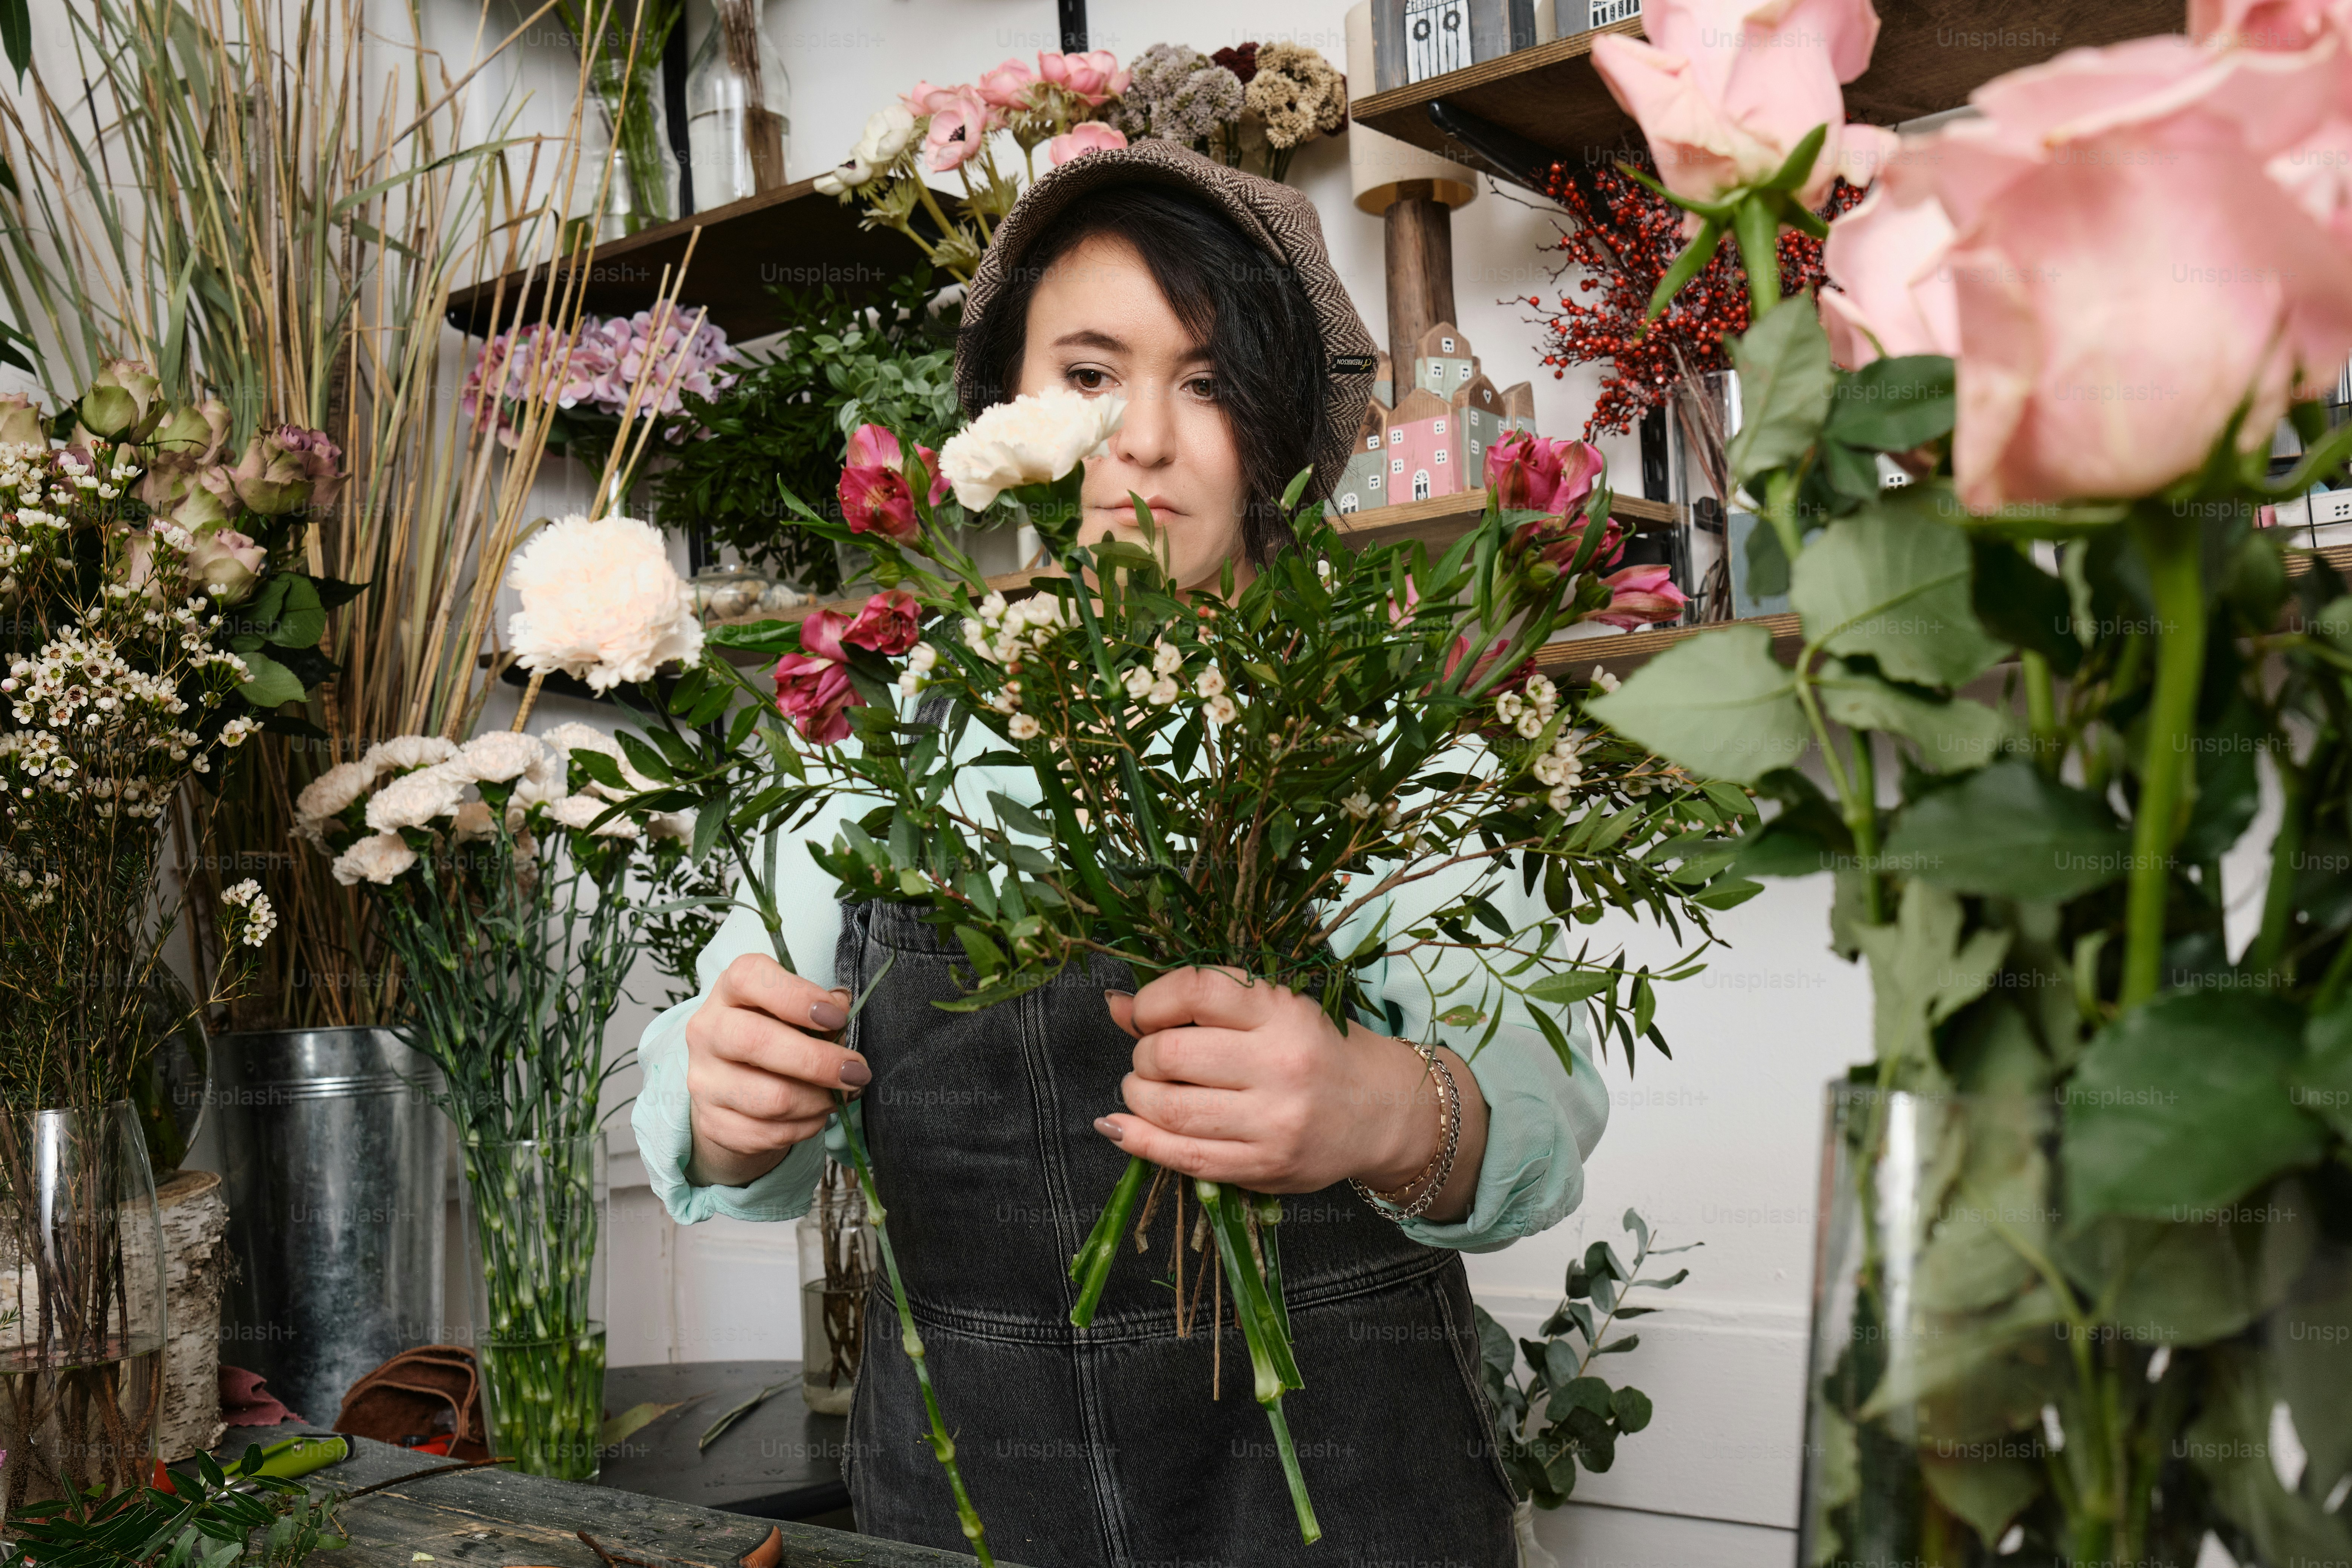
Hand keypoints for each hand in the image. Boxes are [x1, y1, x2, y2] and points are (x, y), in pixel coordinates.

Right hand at [683, 954, 866, 1188]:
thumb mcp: (795, 1011)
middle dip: (819, 1061)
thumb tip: (843, 1008)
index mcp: (728, 991)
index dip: (797, 996)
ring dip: (819, 1101)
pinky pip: (768, 1133)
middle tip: (856, 1071)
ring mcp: (704, 1080)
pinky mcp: (712, 1122)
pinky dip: (805, 1127)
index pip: (748, 978)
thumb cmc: (776, 1035)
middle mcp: (707, 1031)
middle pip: (757, 1042)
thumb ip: (820, 1007)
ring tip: (839, 1095)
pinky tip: (816, 1115)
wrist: (735, 1085)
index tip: (837, 1017)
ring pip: (771, 1098)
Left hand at [1097, 968, 1487, 1218]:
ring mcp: (1274, 1121)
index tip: (1146, 1015)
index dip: (1151, 1001)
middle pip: (1170, 1054)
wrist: (1381, 1110)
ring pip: (1168, 1108)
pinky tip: (1120, 1127)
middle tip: (1154, 1060)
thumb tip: (1116, 1004)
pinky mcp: (1265, 1167)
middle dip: (1144, 1056)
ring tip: (1146, 1090)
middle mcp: (1281, 1064)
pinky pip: (1181, 1157)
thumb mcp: (1270, 1011)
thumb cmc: (1316, 1052)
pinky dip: (1137, 1141)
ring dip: (1137, 1096)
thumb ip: (1196, 1005)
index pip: (1195, 989)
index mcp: (1284, 1011)